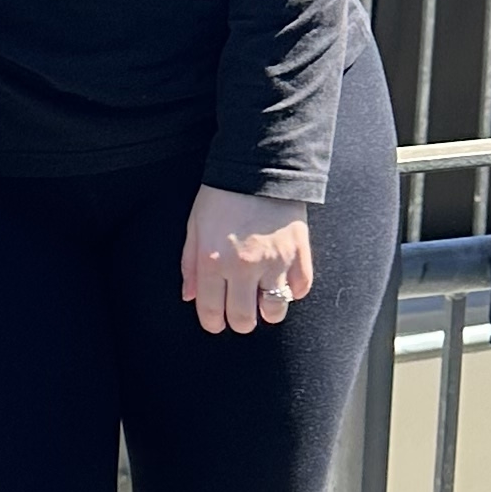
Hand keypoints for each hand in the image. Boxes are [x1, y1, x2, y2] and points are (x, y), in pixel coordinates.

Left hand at [180, 183, 314, 336]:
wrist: (258, 168)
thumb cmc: (220, 197)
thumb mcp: (194, 227)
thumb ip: (190, 265)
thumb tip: (189, 297)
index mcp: (213, 260)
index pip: (211, 311)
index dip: (213, 323)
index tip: (216, 323)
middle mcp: (243, 266)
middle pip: (244, 318)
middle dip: (240, 322)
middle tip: (240, 314)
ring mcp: (274, 261)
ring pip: (275, 311)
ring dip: (268, 312)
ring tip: (263, 301)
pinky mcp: (299, 253)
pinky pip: (301, 288)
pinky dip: (294, 292)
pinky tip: (284, 284)